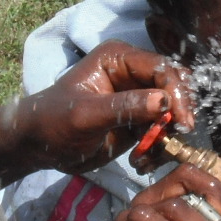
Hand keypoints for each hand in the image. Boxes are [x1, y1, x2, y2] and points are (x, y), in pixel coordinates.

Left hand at [0, 42, 195, 181]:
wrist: (39, 147)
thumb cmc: (54, 122)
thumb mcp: (86, 115)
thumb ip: (124, 107)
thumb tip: (163, 102)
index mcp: (119, 59)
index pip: (161, 67)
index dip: (176, 92)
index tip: (181, 121)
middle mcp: (133, 73)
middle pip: (173, 87)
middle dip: (176, 114)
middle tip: (175, 138)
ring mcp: (138, 97)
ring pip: (172, 111)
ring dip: (167, 135)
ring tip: (149, 156)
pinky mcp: (139, 120)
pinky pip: (162, 131)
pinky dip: (158, 147)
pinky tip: (142, 162)